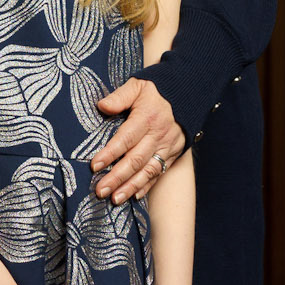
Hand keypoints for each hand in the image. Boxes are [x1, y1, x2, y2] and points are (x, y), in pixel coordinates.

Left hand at [92, 78, 185, 201]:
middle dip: (117, 177)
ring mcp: (167, 147)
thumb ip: (120, 97)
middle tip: (100, 190)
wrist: (190, 93)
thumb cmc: (157, 91)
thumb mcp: (138, 85)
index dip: (110, 153)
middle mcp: (158, 136)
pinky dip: (147, 185)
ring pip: (148, 171)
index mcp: (146, 118)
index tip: (94, 165)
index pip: (125, 139)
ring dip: (131, 187)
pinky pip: (159, 173)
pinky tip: (134, 196)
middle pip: (135, 160)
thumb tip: (102, 106)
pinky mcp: (174, 154)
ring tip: (115, 199)